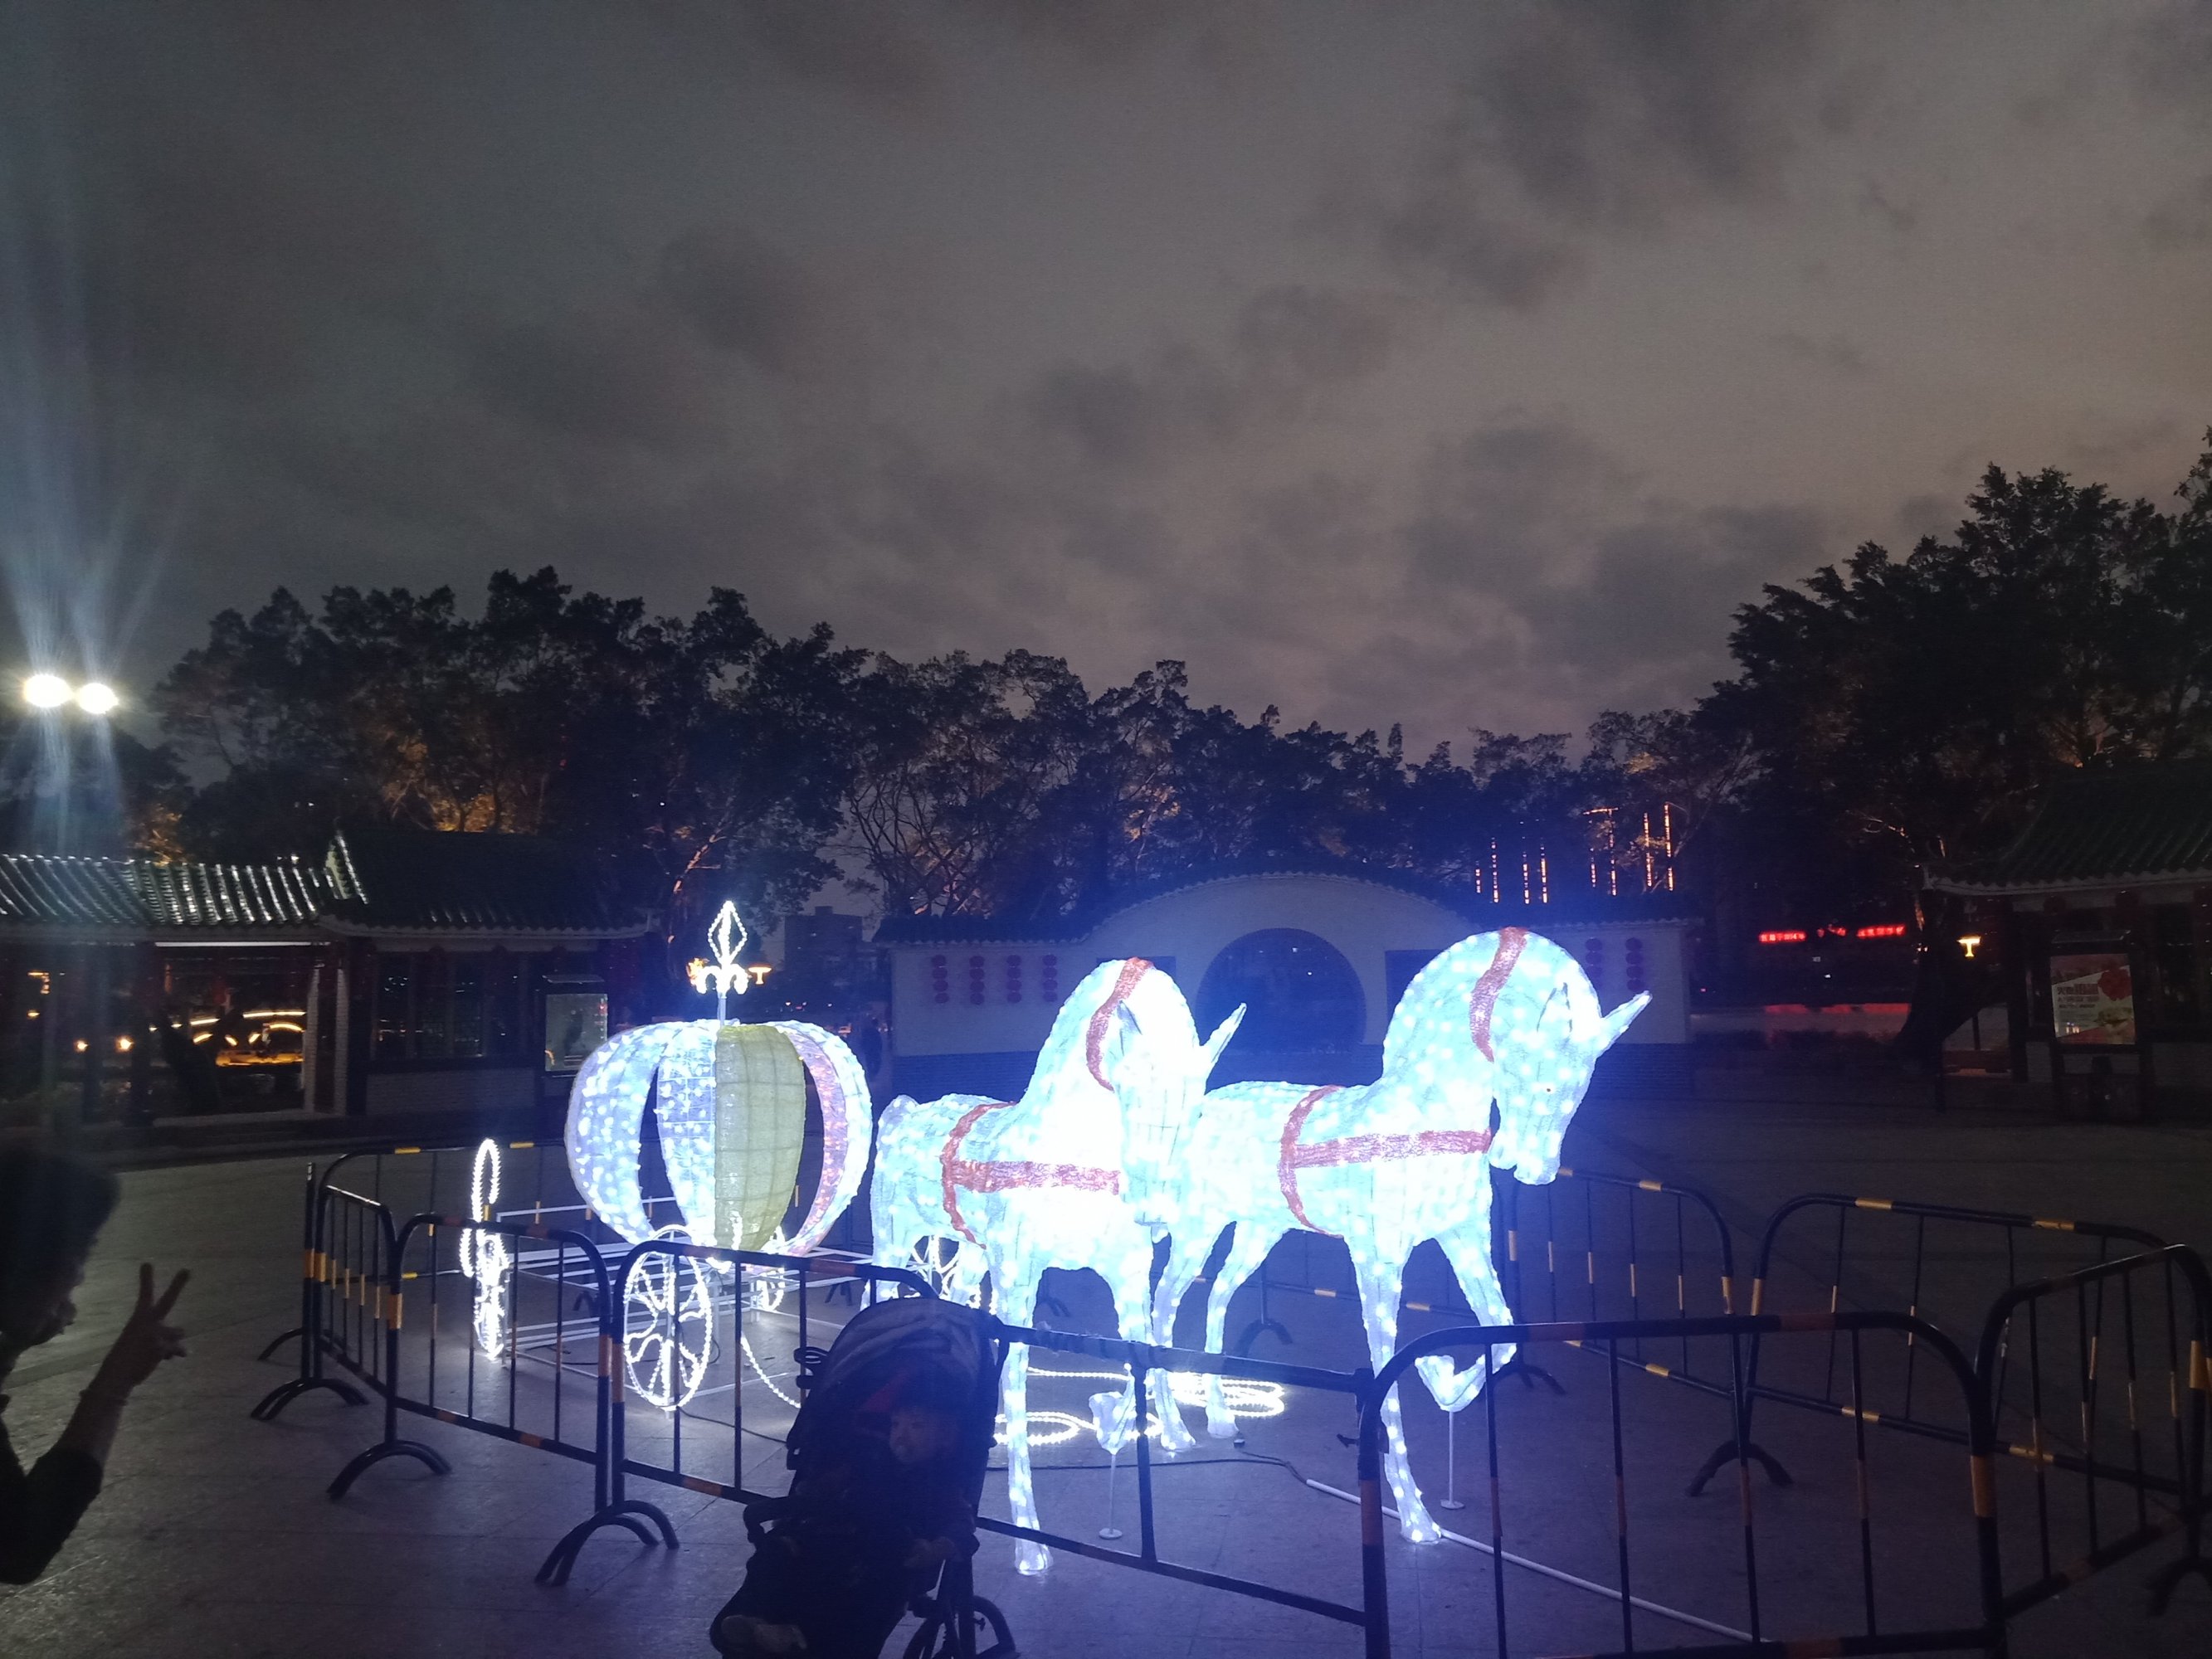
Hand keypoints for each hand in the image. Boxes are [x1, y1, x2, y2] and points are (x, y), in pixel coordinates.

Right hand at [90, 1264, 188, 1394]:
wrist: (116, 1377)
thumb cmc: (124, 1358)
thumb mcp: (136, 1340)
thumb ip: (156, 1334)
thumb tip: (178, 1344)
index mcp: (138, 1318)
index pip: (145, 1295)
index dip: (147, 1279)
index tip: (147, 1263)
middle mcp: (149, 1323)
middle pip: (168, 1301)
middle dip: (178, 1285)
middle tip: (187, 1270)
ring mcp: (157, 1334)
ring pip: (179, 1332)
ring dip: (174, 1340)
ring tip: (159, 1350)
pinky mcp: (163, 1348)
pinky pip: (179, 1349)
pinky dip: (176, 1353)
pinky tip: (168, 1359)